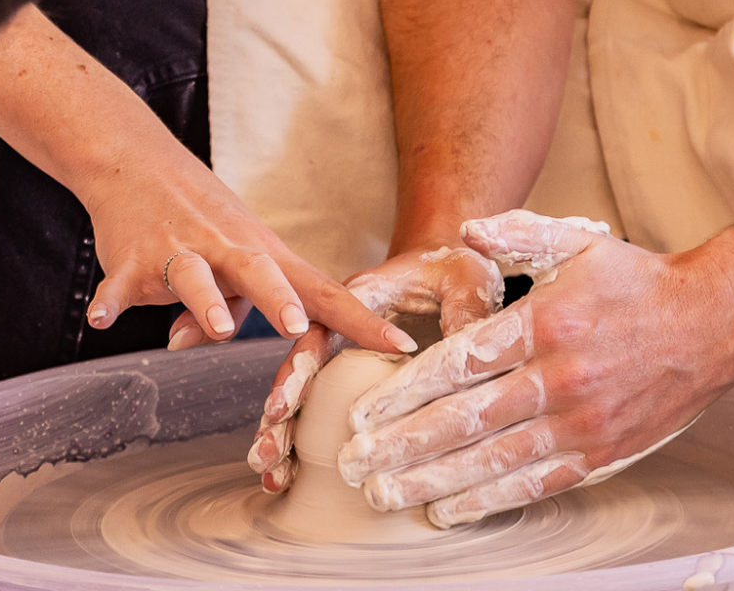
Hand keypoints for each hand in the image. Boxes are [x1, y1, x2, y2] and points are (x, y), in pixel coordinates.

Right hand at [73, 132, 412, 359]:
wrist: (132, 159)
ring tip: (211, 328)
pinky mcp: (130, 259)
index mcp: (260, 253)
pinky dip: (112, 301)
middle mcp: (224, 247)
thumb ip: (228, 305)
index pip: (320, 288)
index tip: (401, 343)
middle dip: (276, 299)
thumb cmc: (196, 216)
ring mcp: (177, 250)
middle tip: (295, 326)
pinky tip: (105, 319)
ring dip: (203, 300)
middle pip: (258, 270)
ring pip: (194, 275)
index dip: (360, 319)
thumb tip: (198, 343)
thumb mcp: (226, 256)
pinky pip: (120, 284)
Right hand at [243, 240, 505, 491]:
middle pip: (302, 361)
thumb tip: (467, 357)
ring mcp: (340, 346)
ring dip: (281, 428)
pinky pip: (315, 402)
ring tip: (267, 470)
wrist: (447, 258)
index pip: (326, 325)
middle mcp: (341, 318)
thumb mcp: (465, 280)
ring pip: (301, 387)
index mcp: (364, 291)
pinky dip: (299, 436)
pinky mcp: (346, 369)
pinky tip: (285, 474)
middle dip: (281, 407)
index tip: (284, 404)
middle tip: (266, 448)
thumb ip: (464, 312)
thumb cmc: (454, 263)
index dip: (306, 365)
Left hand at [334, 210, 733, 526]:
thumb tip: (469, 230)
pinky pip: (535, 484)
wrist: (711, 323)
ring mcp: (582, 424)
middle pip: (466, 421)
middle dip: (403, 447)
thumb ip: (518, 234)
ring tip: (385, 495)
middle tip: (354, 466)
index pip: (459, 364)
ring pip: (493, 462)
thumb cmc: (635, 280)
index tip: (361, 413)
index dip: (405, 393)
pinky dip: (489, 501)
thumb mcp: (577, 240)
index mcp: (545, 323)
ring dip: (433, 483)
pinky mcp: (602, 455)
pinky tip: (449, 510)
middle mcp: (560, 379)